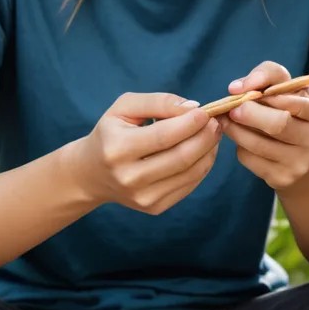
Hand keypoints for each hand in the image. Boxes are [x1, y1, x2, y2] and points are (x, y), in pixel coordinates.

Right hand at [70, 93, 220, 214]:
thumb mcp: (125, 107)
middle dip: (206, 136)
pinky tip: (203, 150)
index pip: (164, 136)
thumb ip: (158, 102)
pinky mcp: (154, 207)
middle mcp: (129, 178)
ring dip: (209, 150)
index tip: (206, 111)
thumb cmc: (112, 132)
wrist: (92, 173)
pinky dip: (203, 165)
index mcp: (117, 149)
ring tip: (212, 133)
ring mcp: (143, 197)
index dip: (191, 123)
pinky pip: (189, 185)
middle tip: (216, 121)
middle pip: (181, 157)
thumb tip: (192, 107)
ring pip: (190, 172)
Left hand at [221, 62, 308, 191]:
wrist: (305, 162)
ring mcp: (299, 163)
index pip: (295, 100)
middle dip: (249, 113)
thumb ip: (269, 76)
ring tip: (227, 120)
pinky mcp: (281, 178)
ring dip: (235, 129)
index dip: (267, 93)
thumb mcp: (291, 90)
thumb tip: (236, 88)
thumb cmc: (294, 115)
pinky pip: (250, 159)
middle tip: (232, 108)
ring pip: (258, 144)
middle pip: (277, 124)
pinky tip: (240, 138)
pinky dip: (239, 146)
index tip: (247, 90)